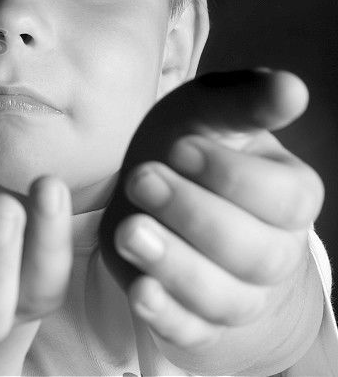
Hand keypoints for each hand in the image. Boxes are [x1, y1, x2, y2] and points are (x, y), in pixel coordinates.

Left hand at [99, 69, 324, 373]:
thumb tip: (289, 88)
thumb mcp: (206, 112)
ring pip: (224, 299)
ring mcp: (238, 293)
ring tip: (130, 230)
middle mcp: (274, 251)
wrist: (153, 193)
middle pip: (256, 255)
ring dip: (175, 266)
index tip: (179, 148)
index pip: (282, 199)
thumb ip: (242, 102)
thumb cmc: (186, 144)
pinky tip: (140, 291)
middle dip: (194, 216)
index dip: (230, 176)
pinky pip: (192, 332)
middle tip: (141, 179)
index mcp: (289, 194)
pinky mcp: (194, 321)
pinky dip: (167, 316)